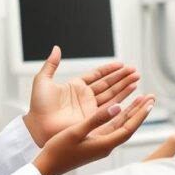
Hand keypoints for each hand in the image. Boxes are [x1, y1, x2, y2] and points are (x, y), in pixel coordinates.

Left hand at [23, 46, 139, 145]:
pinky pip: (110, 106)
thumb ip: (51, 64)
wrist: (38, 126)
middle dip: (121, 77)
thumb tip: (56, 48)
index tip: (121, 64)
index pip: (96, 76)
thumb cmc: (38, 106)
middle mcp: (85, 97)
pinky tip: (131, 92)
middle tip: (134, 71)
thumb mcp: (43, 81)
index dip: (109, 70)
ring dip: (124, 86)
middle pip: (107, 84)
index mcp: (75, 87)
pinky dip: (121, 99)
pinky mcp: (93, 117)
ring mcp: (90, 108)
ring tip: (136, 78)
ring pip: (111, 94)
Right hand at [33, 94, 155, 174]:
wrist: (48, 166)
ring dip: (132, 112)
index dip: (140, 115)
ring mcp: (101, 145)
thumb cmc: (58, 150)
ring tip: (142, 100)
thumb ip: (97, 119)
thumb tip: (117, 108)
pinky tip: (121, 110)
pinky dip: (119, 117)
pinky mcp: (95, 144)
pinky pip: (112, 128)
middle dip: (140, 111)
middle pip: (129, 126)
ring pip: (121, 126)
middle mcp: (106, 145)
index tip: (150, 103)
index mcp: (104, 144)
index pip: (129, 128)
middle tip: (152, 97)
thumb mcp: (77, 131)